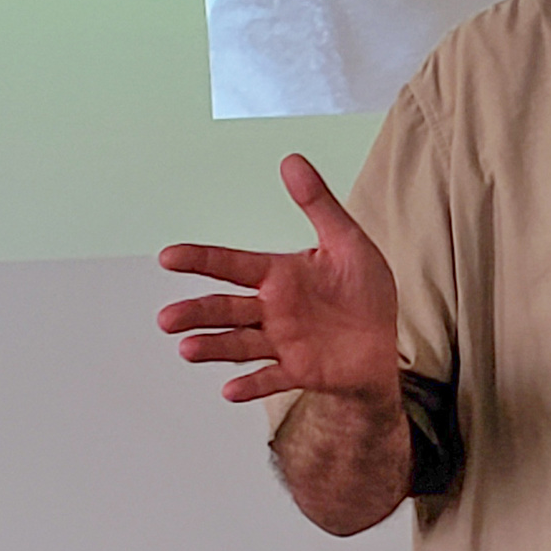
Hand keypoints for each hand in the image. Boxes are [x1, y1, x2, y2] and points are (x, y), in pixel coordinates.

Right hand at [157, 154, 398, 404]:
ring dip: (214, 347)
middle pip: (227, 309)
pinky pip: (272, 378)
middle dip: (197, 313)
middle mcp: (273, 310)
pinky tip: (231, 390)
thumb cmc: (363, 292)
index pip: (233, 264)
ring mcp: (282, 342)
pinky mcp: (299, 370)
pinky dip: (253, 385)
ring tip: (188, 350)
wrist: (382, 343)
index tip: (168, 256)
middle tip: (167, 319)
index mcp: (279, 275)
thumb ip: (318, 203)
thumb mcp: (346, 241)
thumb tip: (292, 160)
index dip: (201, 259)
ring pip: (240, 344)